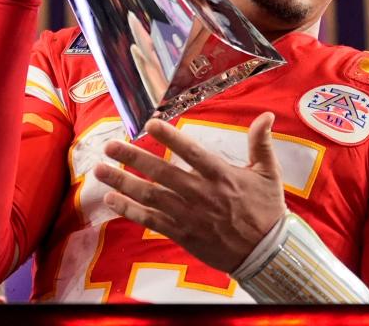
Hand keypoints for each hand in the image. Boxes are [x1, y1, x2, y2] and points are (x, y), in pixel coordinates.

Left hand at [94, 112, 286, 272]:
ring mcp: (188, 215)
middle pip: (160, 173)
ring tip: (99, 169)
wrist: (265, 253)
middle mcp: (200, 194)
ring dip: (122, 182)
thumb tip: (266, 115)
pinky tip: (111, 200)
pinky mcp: (182, 233)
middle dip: (132, 158)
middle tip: (110, 146)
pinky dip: (129, 211)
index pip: (191, 152)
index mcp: (221, 175)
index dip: (170, 137)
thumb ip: (262, 143)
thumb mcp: (269, 173)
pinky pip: (150, 221)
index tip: (149, 124)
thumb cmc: (266, 210)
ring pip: (150, 196)